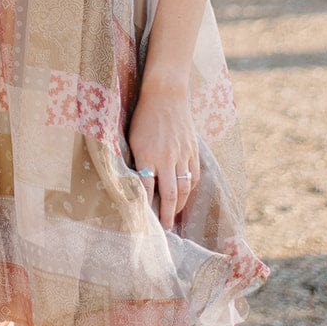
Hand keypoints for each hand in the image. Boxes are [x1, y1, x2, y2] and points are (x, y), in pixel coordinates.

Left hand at [128, 82, 200, 230]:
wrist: (165, 95)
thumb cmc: (143, 116)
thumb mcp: (132, 138)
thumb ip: (135, 161)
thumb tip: (132, 184)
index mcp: (147, 155)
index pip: (145, 188)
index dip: (144, 207)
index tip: (142, 221)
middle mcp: (166, 158)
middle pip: (169, 195)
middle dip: (166, 215)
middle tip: (164, 231)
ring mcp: (182, 155)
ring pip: (184, 188)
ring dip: (179, 206)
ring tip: (173, 217)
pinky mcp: (193, 150)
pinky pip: (194, 176)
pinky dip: (190, 189)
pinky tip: (184, 196)